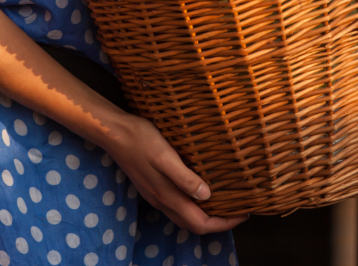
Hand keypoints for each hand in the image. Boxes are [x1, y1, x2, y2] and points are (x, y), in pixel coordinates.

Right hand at [106, 113, 248, 234]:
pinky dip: (194, 205)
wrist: (114, 132)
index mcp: (167, 196)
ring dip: (206, 215)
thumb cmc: (141, 140)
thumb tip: (207, 196)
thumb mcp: (166, 156)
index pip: (200, 223)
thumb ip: (185, 178)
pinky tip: (201, 190)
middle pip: (194, 225)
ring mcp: (156, 195)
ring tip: (224, 201)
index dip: (224, 223)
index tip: (243, 213)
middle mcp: (162, 201)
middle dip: (218, 223)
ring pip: (185, 216)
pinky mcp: (153, 186)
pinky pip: (178, 205)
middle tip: (238, 210)